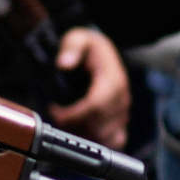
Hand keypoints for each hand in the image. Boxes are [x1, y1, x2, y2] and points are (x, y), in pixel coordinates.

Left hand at [46, 26, 131, 150]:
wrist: (98, 54)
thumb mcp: (77, 38)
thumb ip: (71, 48)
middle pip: (100, 125)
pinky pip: (115, 141)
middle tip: (57, 117)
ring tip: (66, 123)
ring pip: (106, 136)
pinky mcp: (121, 122)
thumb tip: (64, 63)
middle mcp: (122, 98)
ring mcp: (123, 112)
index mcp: (113, 79)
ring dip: (83, 134)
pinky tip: (81, 132)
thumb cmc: (87, 48)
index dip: (74, 114)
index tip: (56, 112)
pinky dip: (97, 141)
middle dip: (75, 126)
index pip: (96, 105)